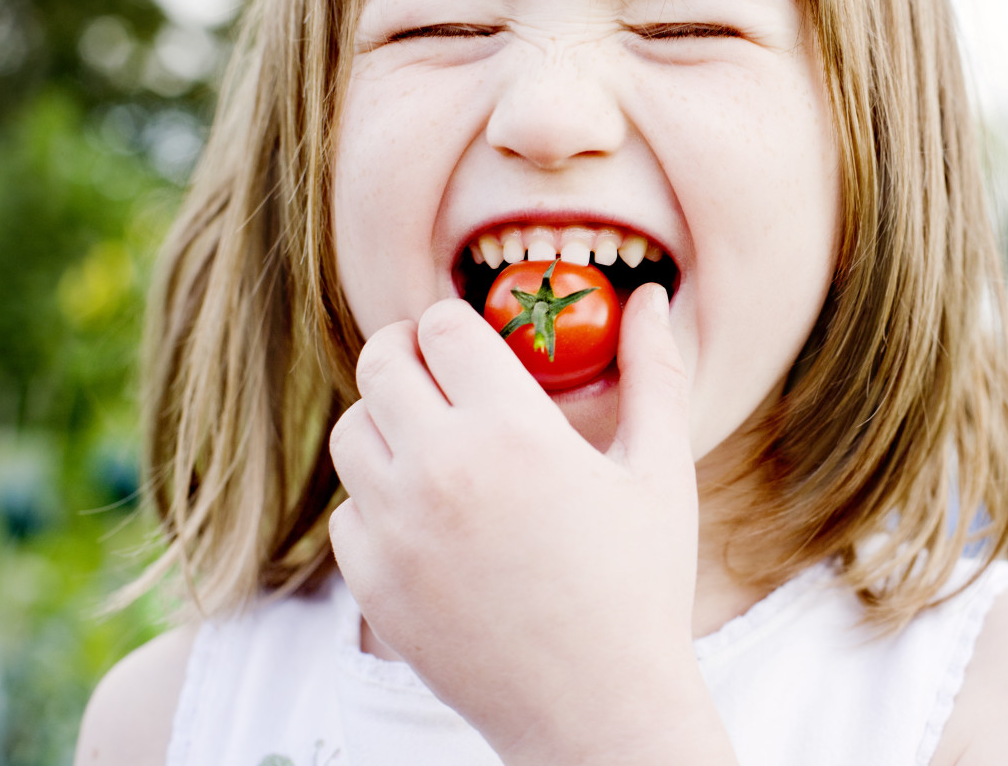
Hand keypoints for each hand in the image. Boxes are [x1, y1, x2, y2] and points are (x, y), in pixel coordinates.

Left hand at [328, 285, 732, 764]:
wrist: (596, 711)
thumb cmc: (639, 587)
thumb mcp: (659, 471)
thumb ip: (654, 371)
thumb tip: (644, 295)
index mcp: (513, 431)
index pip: (444, 326)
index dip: (458, 322)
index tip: (475, 342)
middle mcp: (440, 470)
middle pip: (380, 361)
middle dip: (410, 353)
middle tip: (442, 373)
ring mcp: (396, 530)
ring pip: (352, 429)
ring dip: (388, 420)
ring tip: (436, 441)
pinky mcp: (372, 583)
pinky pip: (348, 508)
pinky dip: (379, 500)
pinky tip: (431, 517)